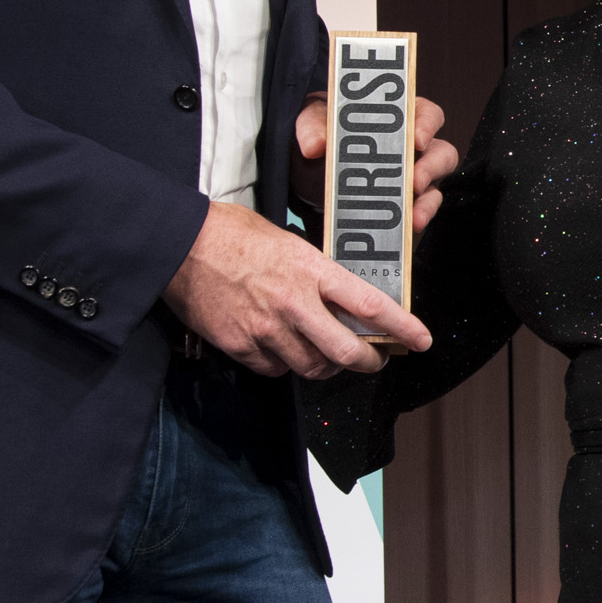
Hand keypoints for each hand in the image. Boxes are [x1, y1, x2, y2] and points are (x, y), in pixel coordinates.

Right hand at [163, 201, 433, 378]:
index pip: (369, 305)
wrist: (180, 245)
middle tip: (374, 360)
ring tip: (327, 355)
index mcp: (311, 270)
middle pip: (346, 352)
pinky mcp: (241, 346)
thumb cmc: (231, 232)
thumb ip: (314, 270)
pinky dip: (285, 366)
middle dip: (368, 362)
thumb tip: (337, 294)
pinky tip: (283, 350)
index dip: (402, 328)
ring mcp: (267, 329)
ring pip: (312, 367)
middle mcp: (294, 304)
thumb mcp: (286, 240)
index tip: (420, 340)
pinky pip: (276, 370)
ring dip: (326, 367)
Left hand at [293, 94, 459, 231]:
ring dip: (427, 202)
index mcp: (397, 118)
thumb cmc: (321, 134)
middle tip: (414, 180)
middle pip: (441, 153)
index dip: (428, 124)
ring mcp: (408, 180)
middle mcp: (410, 148)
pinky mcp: (400, 207)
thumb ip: (312, 127)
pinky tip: (406, 228)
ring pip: (434, 188)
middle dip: (431, 167)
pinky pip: (417, 214)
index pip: (426, 114)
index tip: (417, 138)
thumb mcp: (313, 122)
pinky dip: (413, 221)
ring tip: (413, 214)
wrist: (306, 169)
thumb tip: (316, 145)